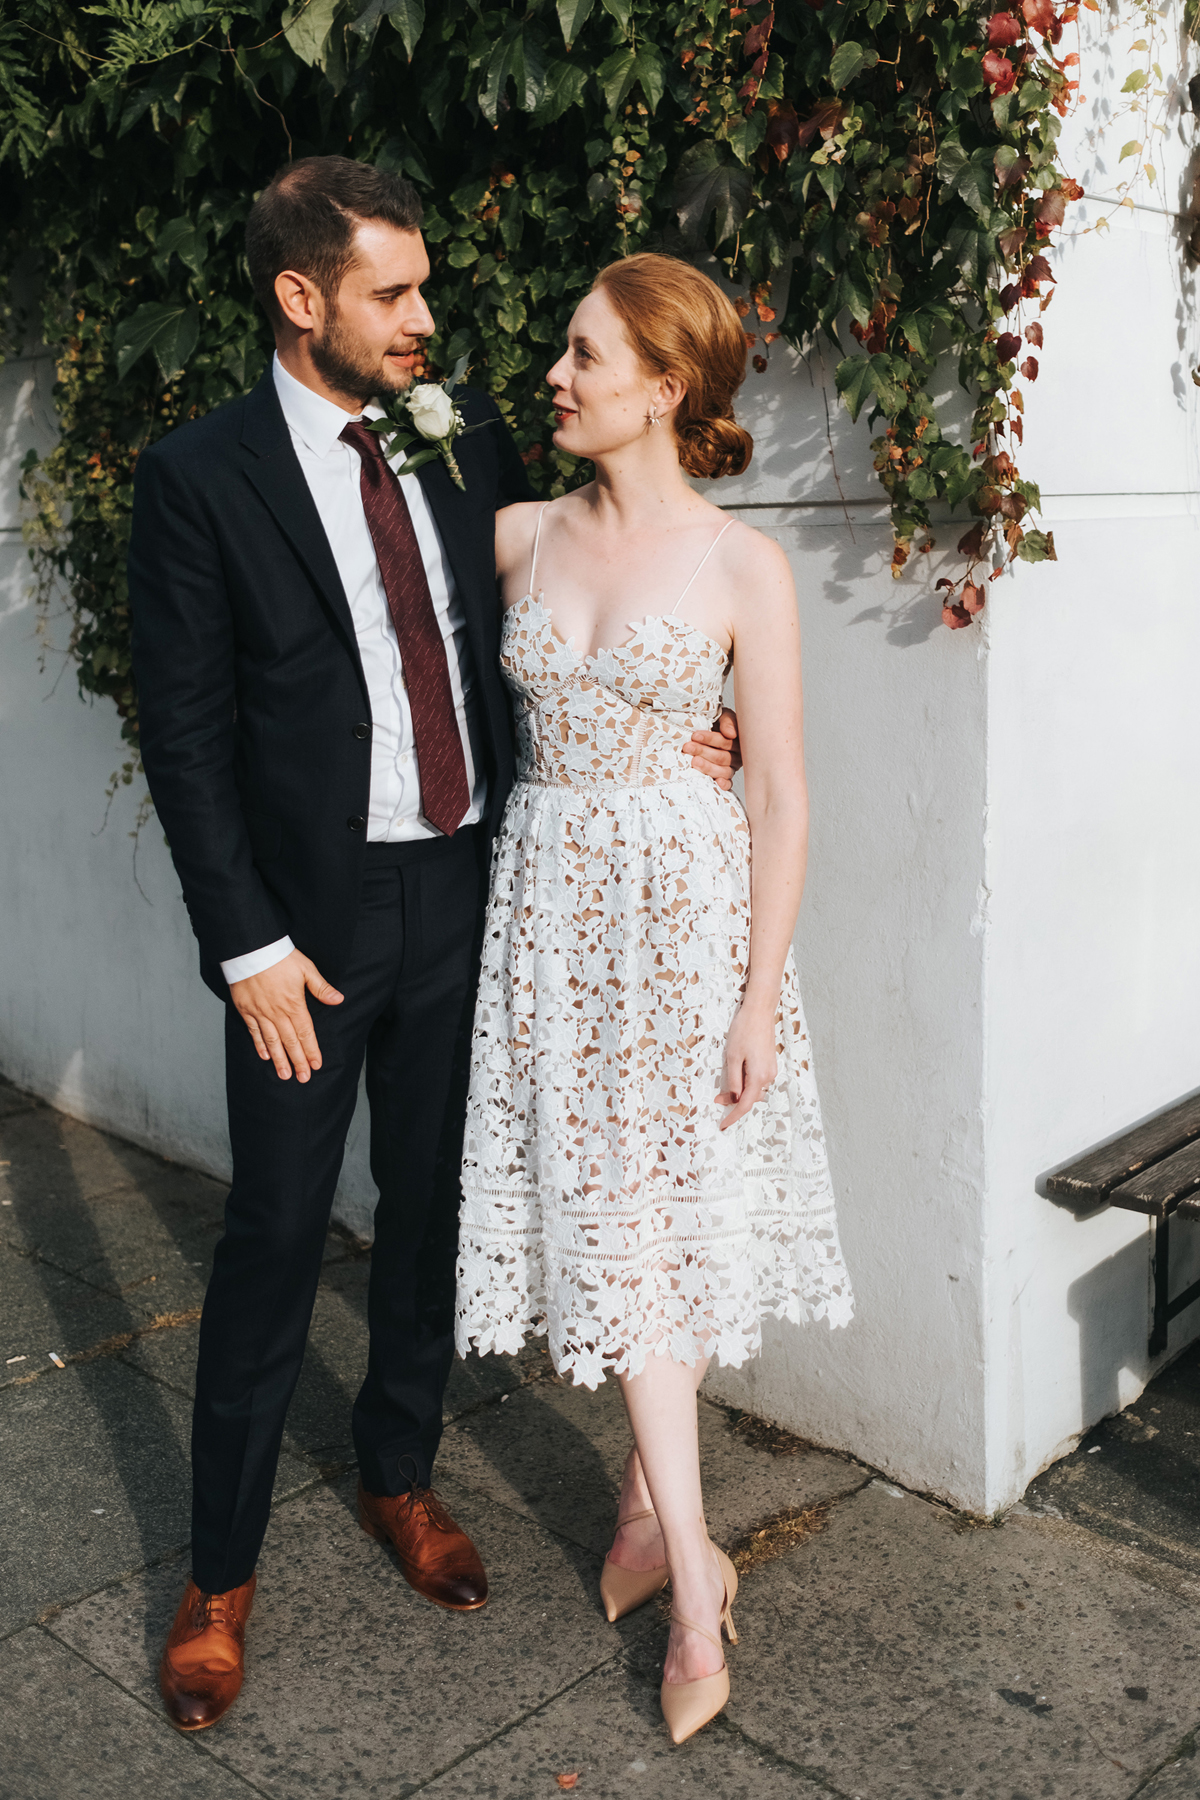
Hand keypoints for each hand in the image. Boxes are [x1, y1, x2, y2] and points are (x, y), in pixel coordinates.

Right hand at [230, 950, 343, 1082]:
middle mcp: (277, 1013)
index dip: (311, 1050)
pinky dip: (260, 1045)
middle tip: (303, 1078)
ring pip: (272, 1041)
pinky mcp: (246, 1010)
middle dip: (298, 1062)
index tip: (316, 1065)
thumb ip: (321, 987)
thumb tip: (338, 1000)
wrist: (250, 948)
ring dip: (279, 1060)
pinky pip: (254, 1032)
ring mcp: (260, 1013)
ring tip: (285, 1075)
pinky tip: (265, 1056)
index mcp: (294, 1004)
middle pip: (290, 1042)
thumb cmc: (280, 956)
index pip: (306, 1033)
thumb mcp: (306, 968)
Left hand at [685, 708, 741, 790]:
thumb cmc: (715, 722)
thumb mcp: (722, 716)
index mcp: (738, 740)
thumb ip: (727, 721)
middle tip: (688, 747)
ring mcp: (731, 767)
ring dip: (707, 767)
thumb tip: (731, 734)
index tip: (695, 735)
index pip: (725, 741)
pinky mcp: (726, 778)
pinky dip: (724, 784)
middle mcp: (737, 755)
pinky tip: (718, 783)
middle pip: (721, 756)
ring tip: (693, 762)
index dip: (710, 739)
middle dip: (703, 751)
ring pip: (722, 770)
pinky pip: (728, 783)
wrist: (708, 727)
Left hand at [716, 1000, 776, 1129]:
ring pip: (754, 1089)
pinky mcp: (769, 1062)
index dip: (733, 1116)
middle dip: (735, 1101)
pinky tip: (738, 1073)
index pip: (746, 1104)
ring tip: (725, 1085)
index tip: (723, 1125)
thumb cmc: (745, 1030)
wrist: (760, 1011)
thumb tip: (734, 1098)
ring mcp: (771, 1069)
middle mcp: (768, 1076)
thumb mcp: (733, 1057)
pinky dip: (747, 1083)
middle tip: (717, 1098)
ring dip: (741, 1091)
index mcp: (759, 1076)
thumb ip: (734, 1080)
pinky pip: (758, 1080)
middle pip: (751, 1098)